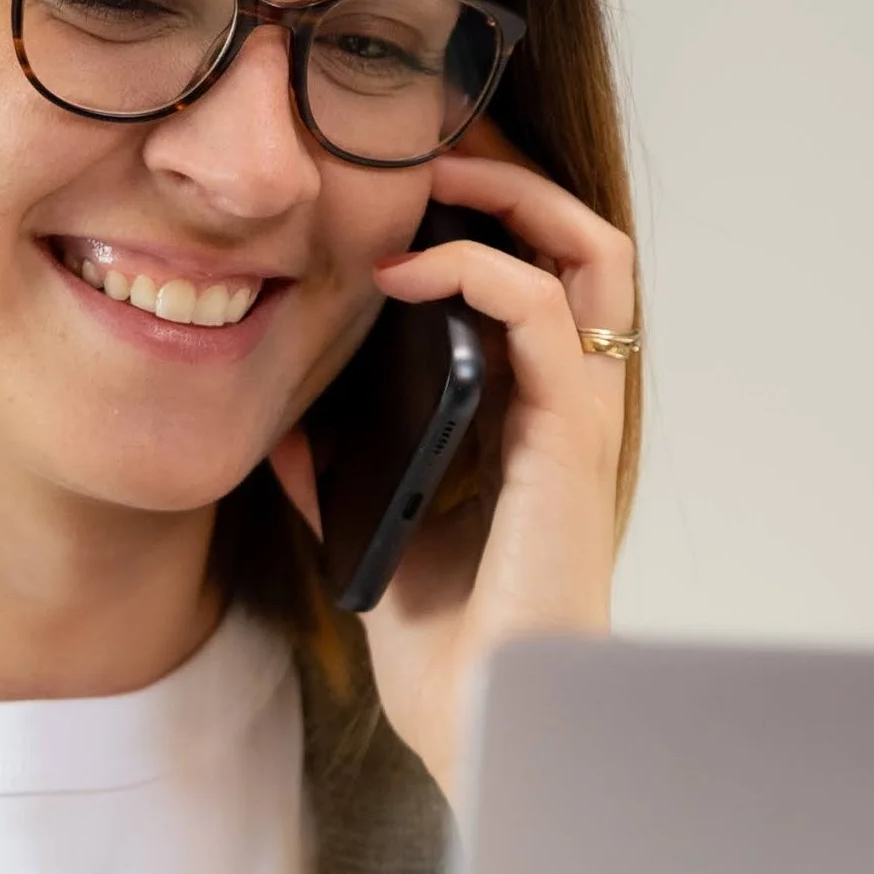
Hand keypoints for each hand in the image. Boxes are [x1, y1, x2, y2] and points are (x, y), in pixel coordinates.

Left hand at [274, 124, 637, 809]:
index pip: (542, 282)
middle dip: (514, 178)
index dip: (489, 219)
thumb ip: (339, 476)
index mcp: (534, 423)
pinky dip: (477, 269)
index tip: (401, 190)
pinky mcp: (569, 437)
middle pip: (585, 246)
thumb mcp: (375, 536)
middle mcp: (569, 407)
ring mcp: (578, 417)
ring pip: (592, 254)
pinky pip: (542, 311)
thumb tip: (280, 423)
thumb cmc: (448, 653)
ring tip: (430, 179)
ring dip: (513, 196)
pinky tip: (404, 272)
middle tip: (428, 150)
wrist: (482, 723)